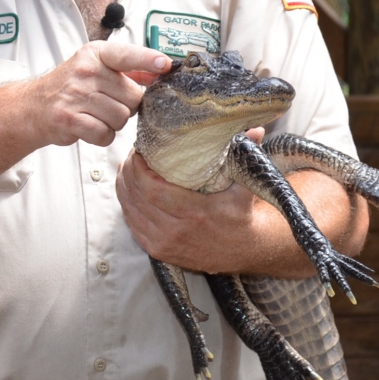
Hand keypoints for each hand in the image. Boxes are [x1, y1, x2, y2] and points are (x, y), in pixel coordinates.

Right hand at [22, 42, 169, 147]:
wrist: (33, 106)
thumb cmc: (68, 86)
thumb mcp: (94, 67)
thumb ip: (128, 69)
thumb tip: (160, 70)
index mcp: (94, 54)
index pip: (126, 55)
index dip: (148, 60)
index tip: (164, 65)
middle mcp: (85, 71)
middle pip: (132, 97)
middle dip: (126, 106)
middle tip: (107, 104)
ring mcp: (76, 95)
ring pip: (121, 118)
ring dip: (114, 123)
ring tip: (96, 115)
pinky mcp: (70, 119)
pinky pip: (105, 134)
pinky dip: (102, 136)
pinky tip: (90, 127)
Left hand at [116, 144, 266, 274]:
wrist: (247, 250)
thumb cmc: (243, 213)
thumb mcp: (247, 184)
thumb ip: (246, 154)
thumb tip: (255, 127)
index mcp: (195, 212)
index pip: (152, 189)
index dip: (138, 168)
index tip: (138, 151)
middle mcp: (176, 231)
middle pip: (137, 197)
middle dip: (129, 172)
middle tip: (131, 155)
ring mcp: (165, 244)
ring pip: (130, 211)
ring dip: (123, 187)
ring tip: (126, 168)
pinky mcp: (159, 252)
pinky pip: (132, 225)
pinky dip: (127, 206)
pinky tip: (128, 191)